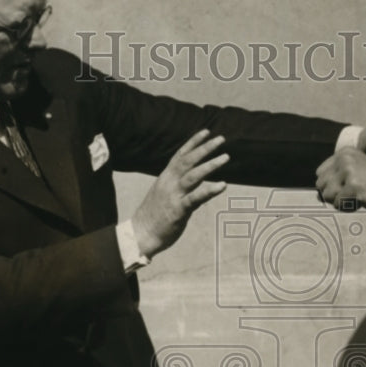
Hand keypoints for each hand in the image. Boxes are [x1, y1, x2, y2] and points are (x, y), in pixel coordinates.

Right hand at [132, 130, 228, 256]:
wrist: (140, 234)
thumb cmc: (154, 215)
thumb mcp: (164, 194)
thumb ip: (179, 184)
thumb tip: (197, 179)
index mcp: (165, 177)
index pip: (180, 155)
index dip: (193, 142)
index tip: (206, 132)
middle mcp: (169, 183)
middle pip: (188, 161)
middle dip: (205, 148)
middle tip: (221, 139)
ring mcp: (173, 196)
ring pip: (193, 176)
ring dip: (210, 165)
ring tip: (226, 157)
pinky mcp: (178, 210)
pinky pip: (196, 198)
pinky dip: (210, 190)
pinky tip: (223, 185)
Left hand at [315, 148, 365, 215]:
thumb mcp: (356, 173)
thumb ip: (336, 179)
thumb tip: (317, 195)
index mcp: (344, 152)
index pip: (319, 175)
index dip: (332, 185)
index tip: (351, 185)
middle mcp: (344, 159)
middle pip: (320, 185)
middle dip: (335, 194)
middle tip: (356, 192)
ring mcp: (349, 172)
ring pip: (327, 196)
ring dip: (342, 201)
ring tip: (360, 195)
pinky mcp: (354, 187)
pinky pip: (338, 205)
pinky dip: (349, 207)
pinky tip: (364, 200)